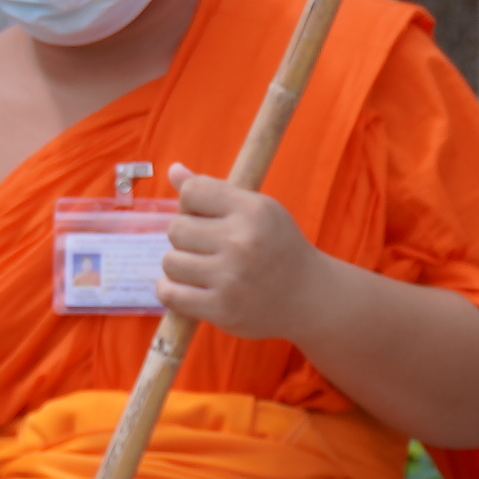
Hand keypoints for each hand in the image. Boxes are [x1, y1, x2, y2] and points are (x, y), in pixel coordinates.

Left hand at [156, 166, 328, 345]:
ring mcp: (231, 278)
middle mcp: (242, 242)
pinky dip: (171, 291)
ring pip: (170, 261)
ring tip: (202, 270)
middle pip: (176, 228)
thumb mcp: (257, 210)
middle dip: (185, 238)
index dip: (190, 205)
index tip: (205, 218)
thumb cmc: (277, 248)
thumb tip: (174, 170)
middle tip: (207, 248)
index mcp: (253, 210)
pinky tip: (187, 288)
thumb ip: (214, 190)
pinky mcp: (222, 309)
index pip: (192, 191)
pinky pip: (170, 294)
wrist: (309, 297)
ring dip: (179, 267)